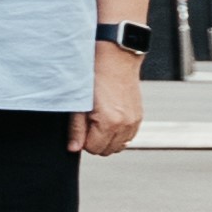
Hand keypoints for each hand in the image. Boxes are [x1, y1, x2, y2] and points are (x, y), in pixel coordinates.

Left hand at [76, 41, 143, 156]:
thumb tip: (73, 148)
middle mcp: (125, 124)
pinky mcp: (138, 117)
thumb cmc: (94, 78)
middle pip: (107, 150)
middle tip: (88, 123)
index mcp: (110, 122)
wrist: (115, 60)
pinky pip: (129, 137)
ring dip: (107, 139)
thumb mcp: (78, 103)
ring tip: (98, 121)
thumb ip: (76, 129)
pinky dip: (118, 134)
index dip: (83, 141)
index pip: (93, 149)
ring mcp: (134, 121)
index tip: (81, 127)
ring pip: (119, 146)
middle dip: (94, 141)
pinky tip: (109, 120)